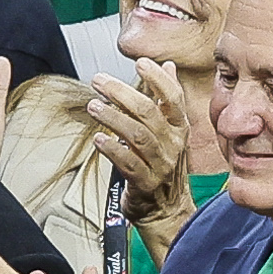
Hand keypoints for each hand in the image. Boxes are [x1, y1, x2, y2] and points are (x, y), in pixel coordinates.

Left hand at [85, 58, 195, 226]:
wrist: (168, 211)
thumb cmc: (165, 167)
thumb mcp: (172, 131)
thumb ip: (168, 98)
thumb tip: (167, 66)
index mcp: (179, 128)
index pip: (173, 98)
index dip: (158, 78)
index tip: (140, 63)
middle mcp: (172, 144)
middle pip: (148, 112)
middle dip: (121, 93)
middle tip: (99, 81)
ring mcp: (160, 165)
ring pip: (137, 136)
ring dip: (113, 118)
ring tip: (93, 106)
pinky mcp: (145, 183)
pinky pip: (128, 164)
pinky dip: (112, 150)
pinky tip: (98, 140)